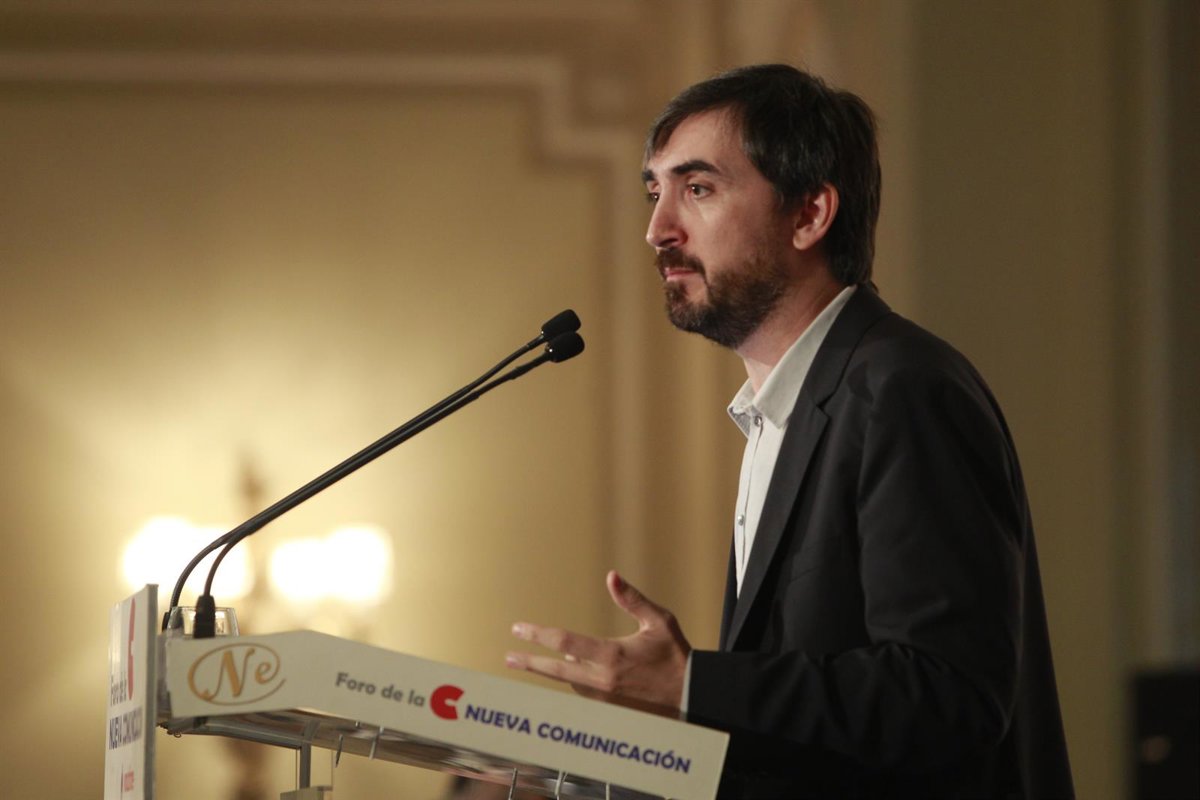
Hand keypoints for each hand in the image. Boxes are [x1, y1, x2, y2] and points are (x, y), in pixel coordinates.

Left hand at [505, 570, 690, 715]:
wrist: (691, 695)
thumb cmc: (676, 656)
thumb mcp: (658, 621)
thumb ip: (632, 599)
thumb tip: (611, 576)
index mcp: (611, 656)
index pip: (564, 642)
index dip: (538, 634)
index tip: (519, 630)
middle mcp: (602, 680)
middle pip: (555, 671)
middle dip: (530, 662)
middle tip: (509, 658)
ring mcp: (605, 698)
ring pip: (570, 681)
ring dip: (555, 670)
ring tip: (537, 661)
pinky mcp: (610, 709)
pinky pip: (583, 692)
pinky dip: (575, 680)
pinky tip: (572, 671)